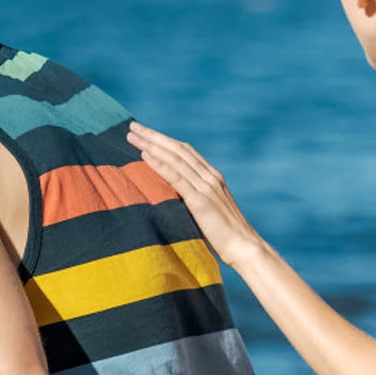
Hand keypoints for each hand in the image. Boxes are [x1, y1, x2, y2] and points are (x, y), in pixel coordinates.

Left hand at [127, 122, 262, 268]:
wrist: (244, 248)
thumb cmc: (224, 236)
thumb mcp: (206, 210)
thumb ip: (192, 199)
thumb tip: (171, 197)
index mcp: (212, 177)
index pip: (185, 151)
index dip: (164, 140)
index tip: (145, 132)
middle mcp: (209, 176)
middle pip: (177, 149)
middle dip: (153, 136)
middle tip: (132, 126)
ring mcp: (206, 187)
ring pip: (174, 158)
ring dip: (151, 145)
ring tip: (132, 136)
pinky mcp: (201, 201)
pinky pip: (176, 177)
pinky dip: (159, 164)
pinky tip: (145, 156)